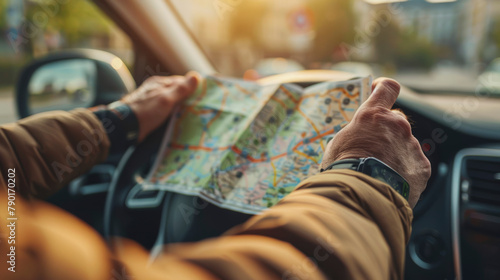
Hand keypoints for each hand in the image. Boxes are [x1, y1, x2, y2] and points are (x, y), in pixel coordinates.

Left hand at [121, 72, 197, 142]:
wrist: (125, 126)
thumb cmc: (146, 111)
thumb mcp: (166, 99)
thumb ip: (181, 89)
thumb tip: (196, 76)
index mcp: (159, 82)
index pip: (181, 81)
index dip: (192, 88)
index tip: (203, 97)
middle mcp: (155, 89)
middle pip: (176, 91)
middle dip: (187, 98)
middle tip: (199, 108)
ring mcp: (151, 100)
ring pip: (171, 101)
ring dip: (180, 107)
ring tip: (190, 115)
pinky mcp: (149, 111)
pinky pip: (165, 109)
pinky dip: (172, 113)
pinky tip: (176, 120)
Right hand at [320, 78, 430, 207]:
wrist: (362, 194)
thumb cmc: (344, 167)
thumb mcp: (339, 144)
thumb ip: (356, 134)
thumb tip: (358, 139)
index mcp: (373, 115)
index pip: (387, 88)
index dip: (384, 88)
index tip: (380, 90)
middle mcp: (397, 126)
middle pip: (396, 121)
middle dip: (387, 131)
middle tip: (373, 148)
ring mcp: (411, 146)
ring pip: (405, 145)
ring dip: (394, 154)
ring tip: (379, 173)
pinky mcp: (422, 166)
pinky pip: (413, 164)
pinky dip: (404, 171)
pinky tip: (391, 181)